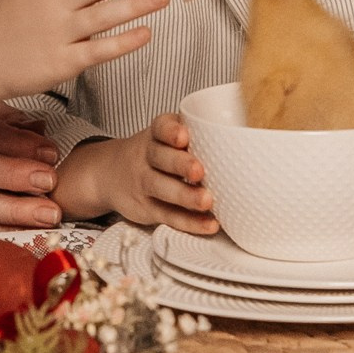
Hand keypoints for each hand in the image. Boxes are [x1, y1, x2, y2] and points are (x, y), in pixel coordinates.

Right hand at [54, 114, 217, 235]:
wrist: (110, 174)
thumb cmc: (155, 152)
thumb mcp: (164, 136)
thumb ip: (195, 136)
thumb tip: (243, 144)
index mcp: (155, 134)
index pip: (160, 128)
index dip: (171, 131)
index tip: (183, 137)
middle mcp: (147, 156)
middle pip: (160, 158)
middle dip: (180, 164)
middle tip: (199, 171)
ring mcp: (144, 183)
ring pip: (162, 188)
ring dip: (185, 196)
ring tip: (207, 201)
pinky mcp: (147, 208)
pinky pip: (167, 215)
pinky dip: (189, 222)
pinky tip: (209, 224)